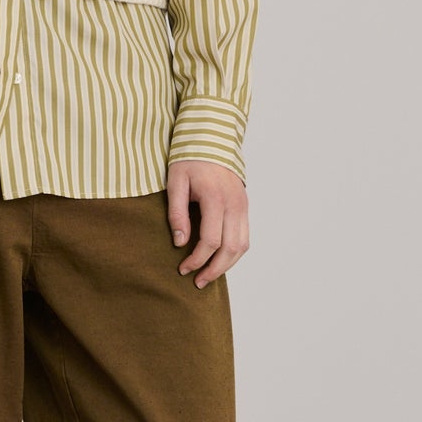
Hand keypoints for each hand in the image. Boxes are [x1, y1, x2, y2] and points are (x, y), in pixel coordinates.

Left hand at [167, 160, 248, 286]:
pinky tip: (219, 260)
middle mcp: (234, 205)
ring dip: (226, 265)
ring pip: (242, 246)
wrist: (212, 139)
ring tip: (208, 276)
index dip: (196, 260)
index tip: (182, 269)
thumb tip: (180, 243)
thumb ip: (177, 213)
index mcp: (216, 199)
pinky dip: (234, 253)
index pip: (210, 241)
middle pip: (230, 249)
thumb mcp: (176, 183)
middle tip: (197, 282)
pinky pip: (245, 237)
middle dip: (213, 270)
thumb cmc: (190, 160)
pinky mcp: (245, 207)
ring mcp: (243, 206)